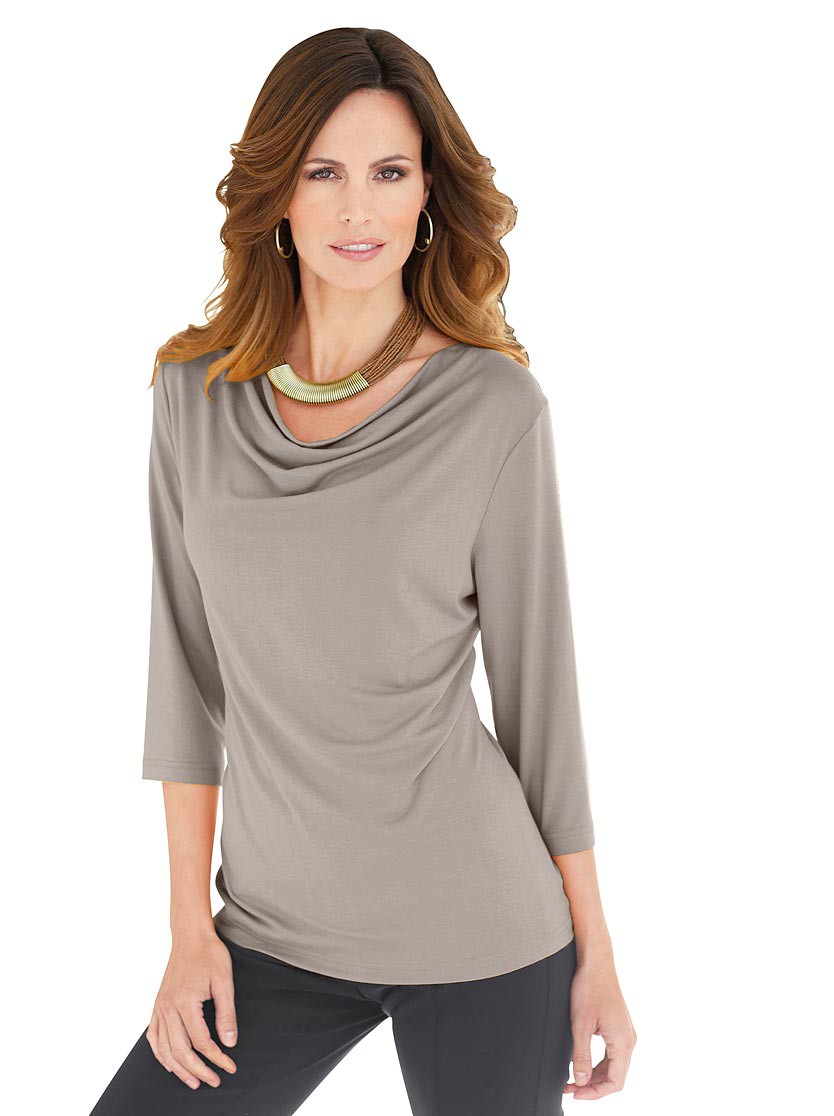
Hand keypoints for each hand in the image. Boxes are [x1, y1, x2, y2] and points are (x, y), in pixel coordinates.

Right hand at [145, 932, 238, 1089]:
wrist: (190, 936)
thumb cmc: (209, 954)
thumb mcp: (225, 981)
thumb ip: (227, 1013)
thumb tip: (230, 1043)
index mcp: (185, 1001)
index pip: (201, 1042)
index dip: (217, 1058)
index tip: (230, 1067)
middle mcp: (168, 1007)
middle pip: (180, 1051)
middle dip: (198, 1070)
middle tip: (214, 1081)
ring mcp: (160, 1007)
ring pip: (163, 1049)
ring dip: (178, 1069)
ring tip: (194, 1081)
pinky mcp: (158, 1005)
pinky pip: (154, 1037)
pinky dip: (161, 1054)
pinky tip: (171, 1063)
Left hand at [564, 953, 636, 1099]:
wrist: (596, 962)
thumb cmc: (589, 988)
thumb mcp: (580, 1024)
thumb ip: (581, 1055)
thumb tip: (580, 1081)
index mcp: (623, 1042)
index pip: (615, 1082)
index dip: (595, 1092)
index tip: (576, 1093)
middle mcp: (628, 1039)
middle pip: (615, 1076)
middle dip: (593, 1086)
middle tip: (570, 1089)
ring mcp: (625, 1033)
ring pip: (613, 1066)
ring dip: (595, 1076)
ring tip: (573, 1080)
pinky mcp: (618, 1027)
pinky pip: (612, 1054)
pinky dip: (598, 1064)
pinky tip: (582, 1065)